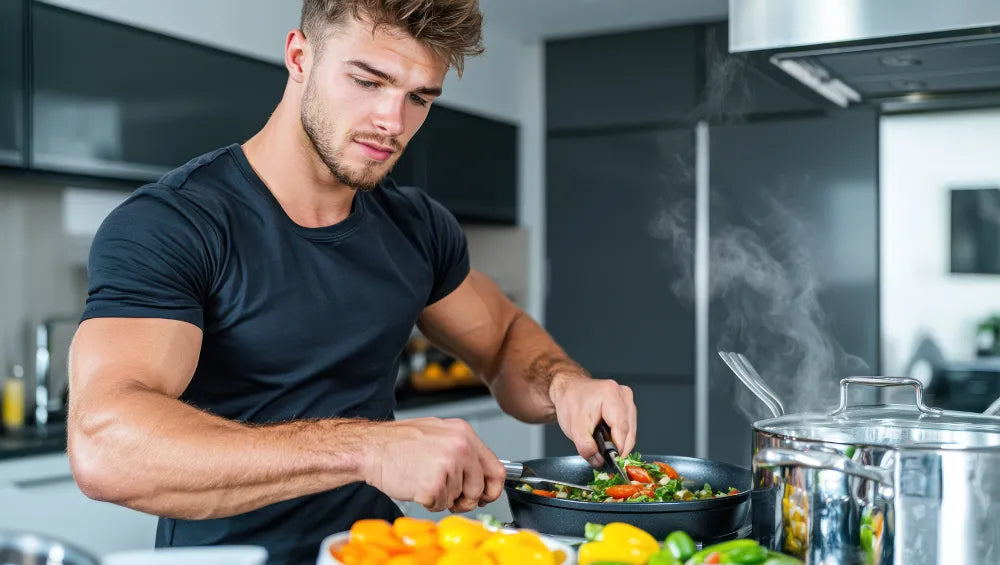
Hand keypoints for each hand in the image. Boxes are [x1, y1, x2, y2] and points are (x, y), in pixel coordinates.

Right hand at [359, 417, 505, 512]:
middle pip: (478, 489)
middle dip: (465, 498)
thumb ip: (462, 451)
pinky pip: (440, 505)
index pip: (496, 469)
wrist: (370, 448)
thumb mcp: (438, 434)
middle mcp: (460, 448)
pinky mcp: (433, 485)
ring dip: (442, 497)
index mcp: (464, 434)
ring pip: (458, 498)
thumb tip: (480, 473)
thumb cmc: (398, 443)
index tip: (485, 495)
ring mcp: (448, 466)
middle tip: (449, 494)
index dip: (491, 488)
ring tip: (424, 479)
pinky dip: (428, 502)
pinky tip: (417, 486)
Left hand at [550, 374, 636, 466]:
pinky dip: (621, 435)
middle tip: (606, 457)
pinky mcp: (627, 404)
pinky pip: (629, 425)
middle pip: (629, 430)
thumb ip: (586, 448)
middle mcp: (623, 394)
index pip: (622, 428)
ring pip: (631, 429)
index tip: (612, 461)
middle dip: (619, 447)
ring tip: (605, 444)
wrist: (569, 390)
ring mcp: (627, 398)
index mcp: (610, 395)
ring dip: (621, 441)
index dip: (618, 448)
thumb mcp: (574, 429)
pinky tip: (609, 436)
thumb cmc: (571, 402)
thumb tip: (600, 462)